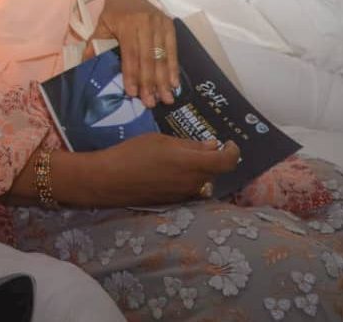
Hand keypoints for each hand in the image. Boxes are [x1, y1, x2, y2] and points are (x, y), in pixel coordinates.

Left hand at [88, 0, 177, 107]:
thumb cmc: (113, 14)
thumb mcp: (101, 26)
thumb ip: (95, 45)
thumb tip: (86, 67)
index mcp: (126, 24)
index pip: (130, 54)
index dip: (132, 74)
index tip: (133, 93)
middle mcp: (145, 23)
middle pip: (148, 58)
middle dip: (150, 83)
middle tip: (152, 103)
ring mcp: (160, 24)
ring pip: (162, 56)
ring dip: (164, 80)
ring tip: (166, 99)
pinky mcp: (170, 25)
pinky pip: (173, 50)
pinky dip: (174, 68)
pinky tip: (174, 83)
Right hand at [92, 134, 239, 206]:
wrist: (109, 180)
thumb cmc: (133, 153)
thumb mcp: (161, 141)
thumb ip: (190, 145)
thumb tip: (212, 145)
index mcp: (193, 164)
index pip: (228, 161)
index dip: (233, 151)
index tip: (228, 143)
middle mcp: (193, 182)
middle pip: (213, 170)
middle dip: (209, 158)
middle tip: (194, 146)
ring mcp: (184, 195)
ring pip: (200, 180)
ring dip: (196, 169)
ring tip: (176, 158)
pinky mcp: (173, 202)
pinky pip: (188, 188)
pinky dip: (184, 178)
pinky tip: (165, 171)